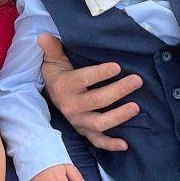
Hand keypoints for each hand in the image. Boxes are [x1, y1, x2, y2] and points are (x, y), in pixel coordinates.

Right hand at [38, 33, 141, 151]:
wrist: (50, 93)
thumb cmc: (57, 72)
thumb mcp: (53, 59)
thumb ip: (52, 48)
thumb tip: (43, 36)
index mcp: (63, 86)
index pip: (84, 79)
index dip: (100, 73)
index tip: (117, 66)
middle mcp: (70, 105)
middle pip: (96, 100)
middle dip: (118, 91)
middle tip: (136, 81)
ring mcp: (78, 120)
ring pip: (99, 123)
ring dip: (118, 116)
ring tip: (136, 107)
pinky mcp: (84, 130)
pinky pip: (97, 141)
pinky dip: (110, 144)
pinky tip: (125, 144)